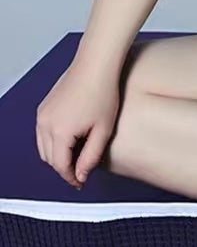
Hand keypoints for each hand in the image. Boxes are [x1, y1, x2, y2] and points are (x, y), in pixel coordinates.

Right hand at [36, 60, 121, 188]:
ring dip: (56, 155)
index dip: (70, 177)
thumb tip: (80, 175)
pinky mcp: (44, 107)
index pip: (60, 166)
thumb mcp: (103, 129)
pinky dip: (52, 141)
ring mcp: (42, 114)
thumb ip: (91, 156)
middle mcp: (45, 124)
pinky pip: (42, 132)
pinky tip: (70, 139)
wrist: (96, 64)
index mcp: (59, 132)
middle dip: (63, 167)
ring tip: (76, 155)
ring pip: (43, 147)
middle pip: (49, 158)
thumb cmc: (103, 91)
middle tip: (80, 170)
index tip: (80, 182)